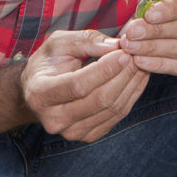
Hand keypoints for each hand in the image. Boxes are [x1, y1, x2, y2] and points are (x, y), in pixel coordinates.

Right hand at [21, 29, 149, 142]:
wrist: (37, 90)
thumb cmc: (48, 62)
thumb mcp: (58, 42)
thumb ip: (85, 41)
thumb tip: (116, 46)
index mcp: (40, 94)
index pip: (78, 85)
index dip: (104, 70)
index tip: (123, 54)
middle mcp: (53, 119)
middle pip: (99, 100)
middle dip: (122, 75)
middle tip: (136, 56)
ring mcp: (71, 131)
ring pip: (111, 109)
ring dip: (131, 85)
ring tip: (140, 64)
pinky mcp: (87, 135)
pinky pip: (116, 117)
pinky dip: (130, 96)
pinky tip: (135, 79)